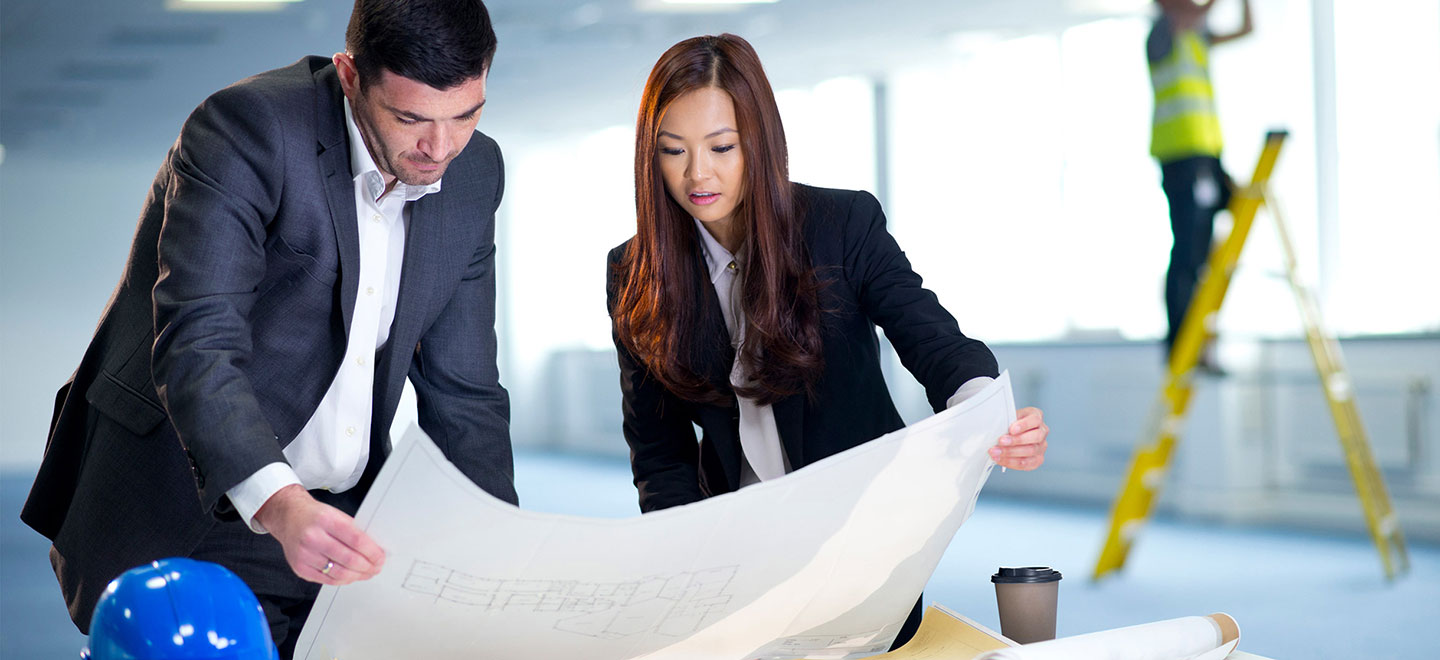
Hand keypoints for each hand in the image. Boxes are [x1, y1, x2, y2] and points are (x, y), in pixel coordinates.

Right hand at [253, 484, 385, 585]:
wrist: (288, 517)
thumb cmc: (315, 516)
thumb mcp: (337, 515)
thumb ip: (354, 531)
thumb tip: (375, 550)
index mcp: (326, 520)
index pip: (356, 540)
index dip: (372, 552)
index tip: (381, 557)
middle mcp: (312, 537)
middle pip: (348, 559)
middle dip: (368, 567)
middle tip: (376, 567)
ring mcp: (304, 554)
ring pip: (338, 573)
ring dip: (357, 576)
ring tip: (366, 573)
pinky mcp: (299, 568)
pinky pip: (326, 580)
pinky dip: (342, 580)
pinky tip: (350, 576)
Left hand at [989, 406, 1047, 469]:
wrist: (1010, 434)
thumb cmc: (1009, 424)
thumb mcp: (1008, 416)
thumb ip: (1006, 420)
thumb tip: (997, 427)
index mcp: (1036, 416)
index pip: (1035, 420)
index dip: (1024, 425)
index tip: (1011, 429)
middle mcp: (1042, 431)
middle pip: (1035, 437)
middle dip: (1016, 440)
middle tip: (1001, 441)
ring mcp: (1042, 446)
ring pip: (1031, 451)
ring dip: (1011, 453)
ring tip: (996, 452)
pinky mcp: (1037, 459)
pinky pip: (1027, 464)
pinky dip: (1011, 462)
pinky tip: (1000, 459)